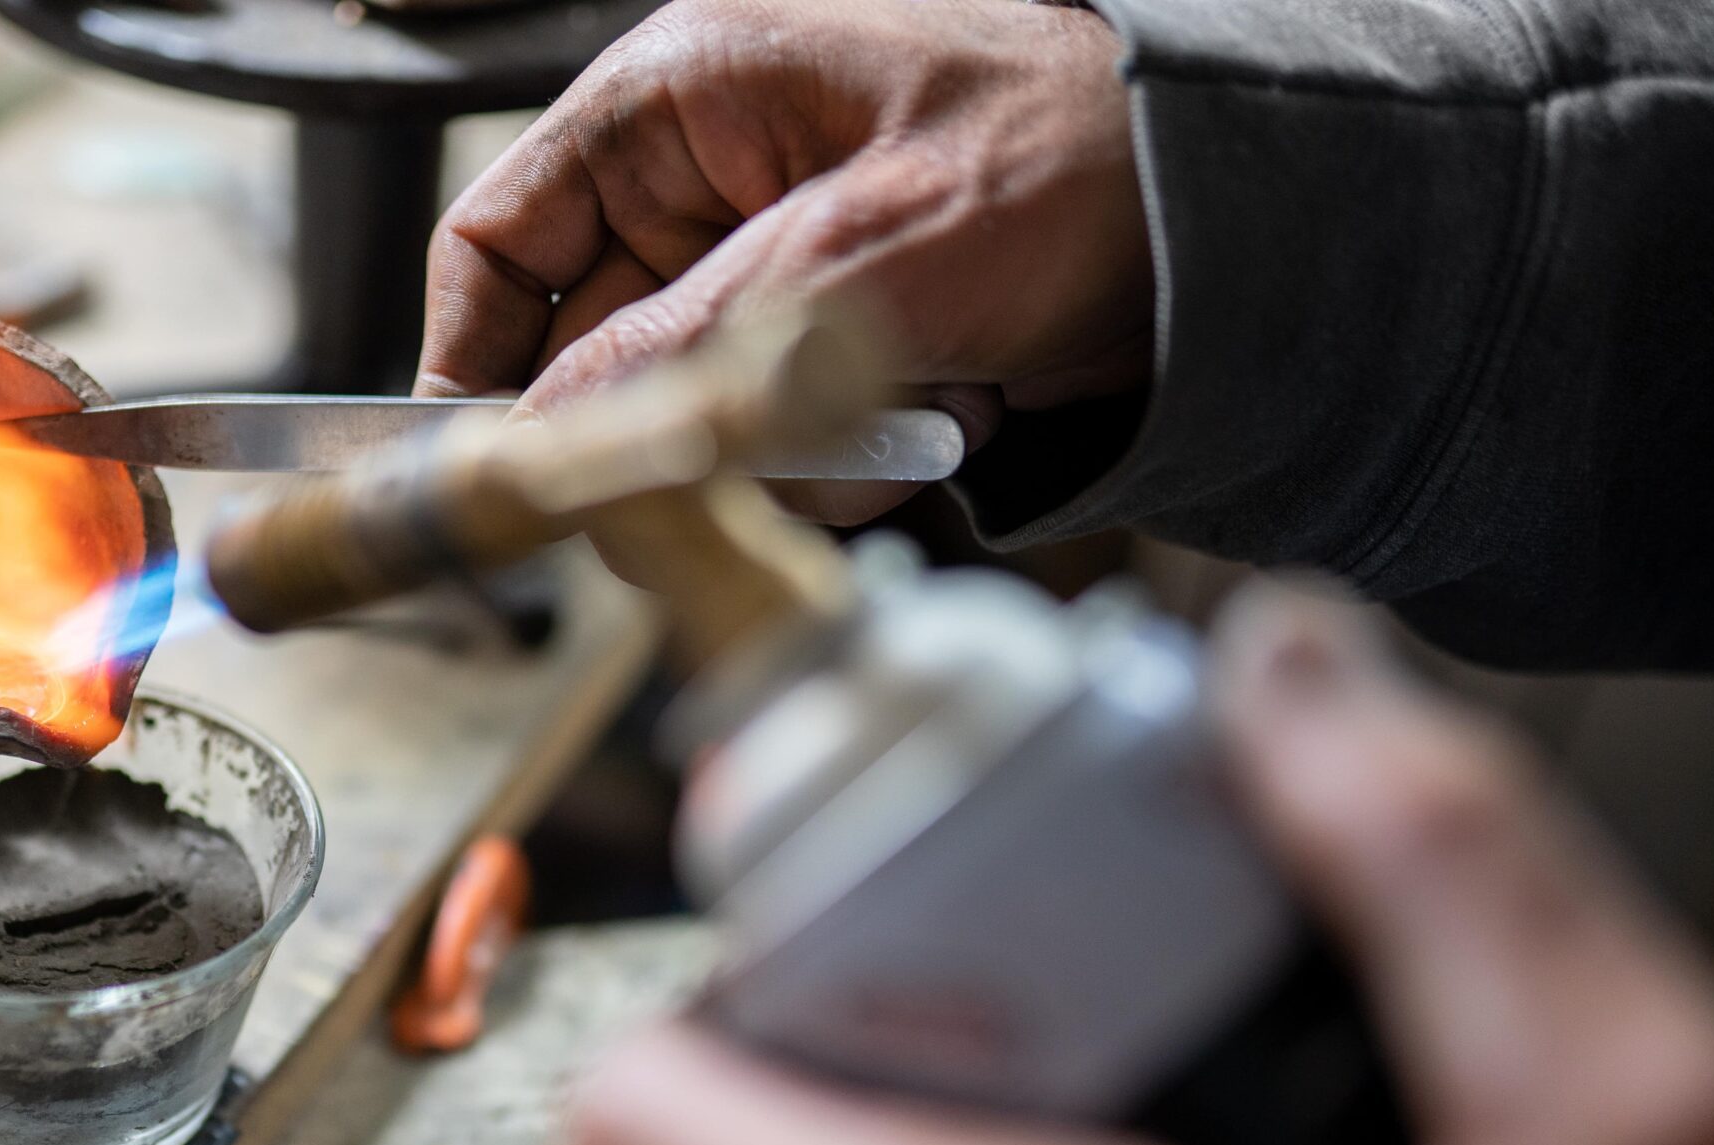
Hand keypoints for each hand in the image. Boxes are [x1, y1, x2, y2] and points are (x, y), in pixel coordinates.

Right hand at [418, 0, 1151, 519]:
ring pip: (686, 419)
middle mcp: (706, 181)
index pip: (499, 239)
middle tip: (755, 474)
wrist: (1239, 219)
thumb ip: (689, 349)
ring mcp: (770, 264)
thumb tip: (552, 442)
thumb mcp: (866, 253)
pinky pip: (772, 440)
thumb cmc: (1078, 160)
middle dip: (675, 432)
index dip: (474, 363)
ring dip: (786, 452)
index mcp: (682, 100)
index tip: (498, 476)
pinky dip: (849, 456)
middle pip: (592, 355)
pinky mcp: (829, 338)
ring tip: (908, 412)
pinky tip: (947, 411)